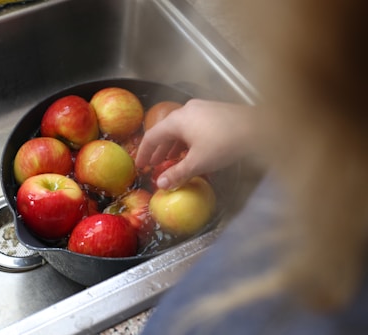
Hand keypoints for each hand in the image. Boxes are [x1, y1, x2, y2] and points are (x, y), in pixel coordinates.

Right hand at [135, 99, 254, 189]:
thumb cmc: (225, 144)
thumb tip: (160, 184)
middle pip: (166, 131)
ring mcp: (202, 108)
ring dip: (173, 146)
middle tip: (153, 164)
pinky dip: (187, 140)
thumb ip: (177, 173)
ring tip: (171, 161)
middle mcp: (186, 110)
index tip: (139, 165)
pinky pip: (193, 126)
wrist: (260, 127)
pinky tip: (192, 152)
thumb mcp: (199, 163)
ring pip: (180, 128)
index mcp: (177, 120)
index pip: (152, 136)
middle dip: (159, 150)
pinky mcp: (214, 112)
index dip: (144, 152)